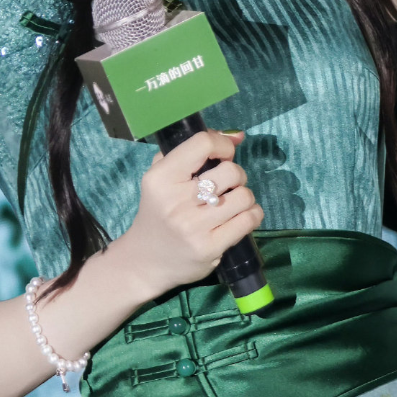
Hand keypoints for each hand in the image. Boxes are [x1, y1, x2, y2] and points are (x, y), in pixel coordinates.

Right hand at [118, 129, 264, 298]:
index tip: (223, 155)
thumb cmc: (157, 212)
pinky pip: (248, 220)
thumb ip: (191, 152)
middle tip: (228, 184)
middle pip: (230, 172)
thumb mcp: (161, 178)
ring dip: (245, 196)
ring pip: (243, 196)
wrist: (144, 261)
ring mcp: (193, 227)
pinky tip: (241, 217)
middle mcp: (175, 201)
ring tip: (233, 202)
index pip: (202, 144)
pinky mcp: (210, 248)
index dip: (222, 145)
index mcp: (161, 177)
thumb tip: (237, 135)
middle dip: (237, 175)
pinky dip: (252, 214)